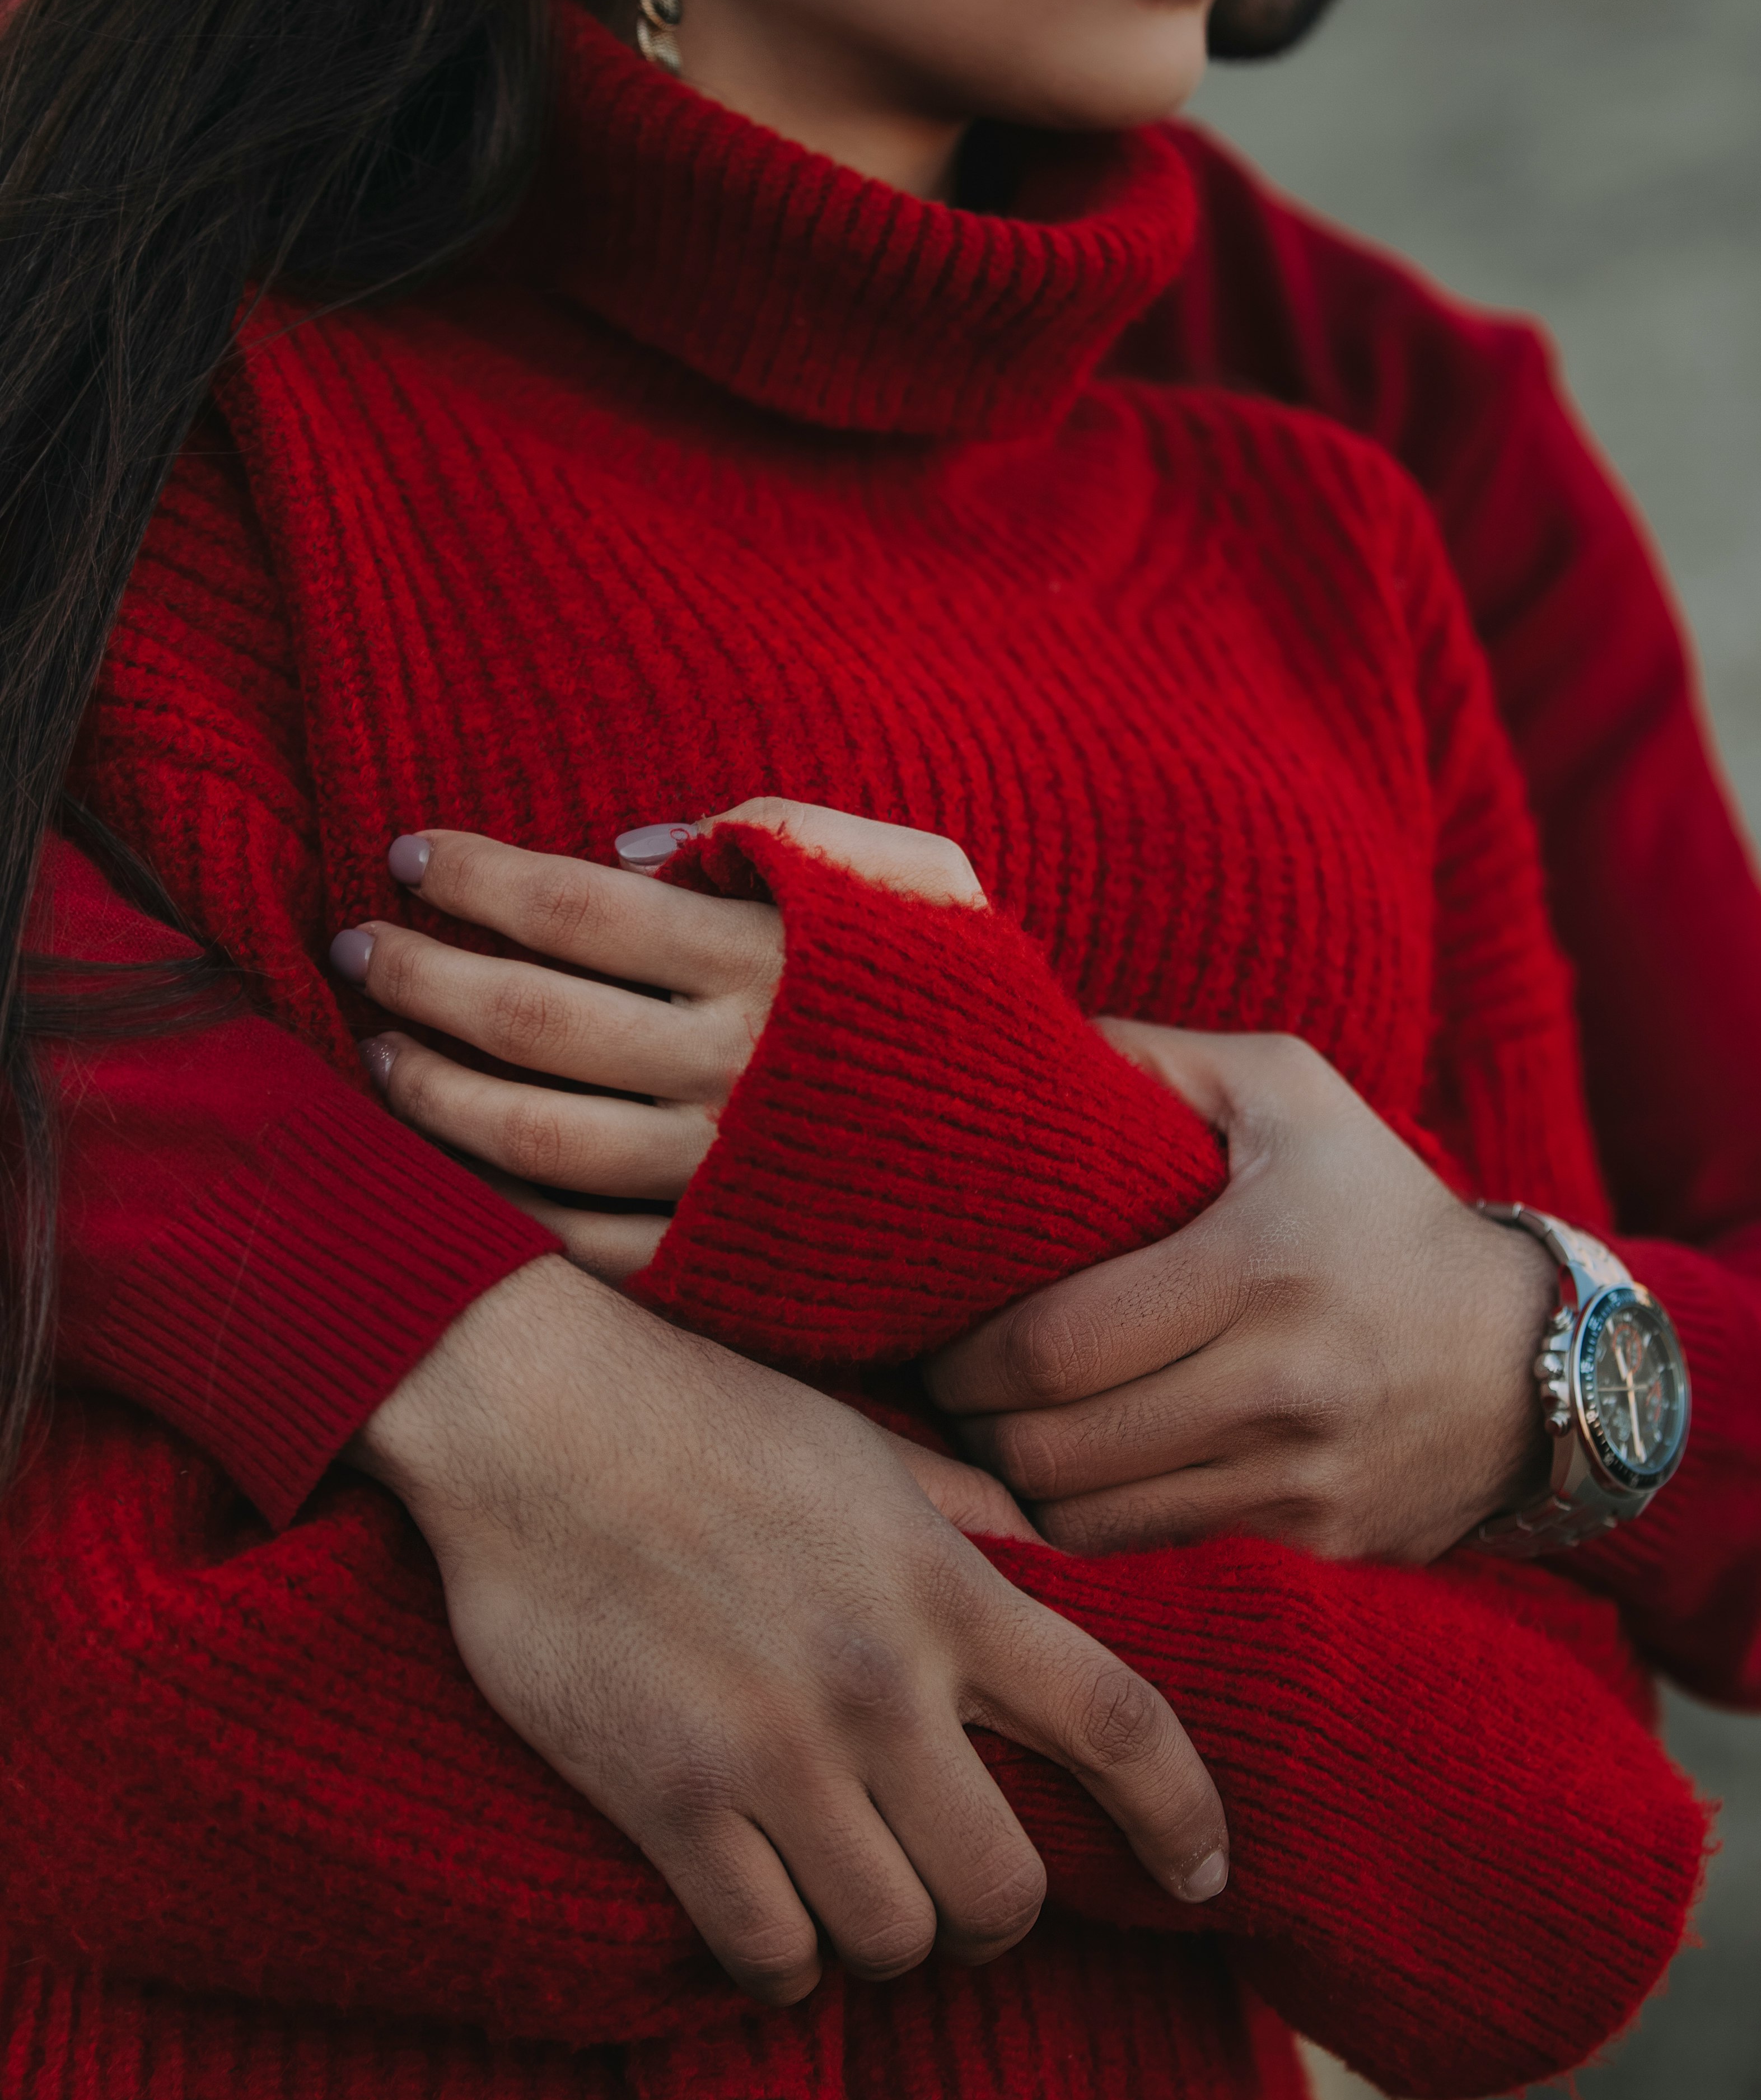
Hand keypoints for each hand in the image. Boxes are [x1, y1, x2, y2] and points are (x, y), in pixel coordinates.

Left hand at [333, 799, 984, 1280]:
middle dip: (420, 975)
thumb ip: (793, 830)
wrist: (1064, 1190)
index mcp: (774, 964)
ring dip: (431, 1090)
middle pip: (527, 1016)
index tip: (409, 856)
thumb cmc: (977, 1022)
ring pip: (528, 1136)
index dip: (476, 875)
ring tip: (379, 1054)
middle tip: (357, 950)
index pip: (578, 904)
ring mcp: (721, 1180)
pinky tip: (448, 1169)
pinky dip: (496, 1205)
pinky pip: (576, 1243)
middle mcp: (734, 1070)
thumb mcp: (929, 886)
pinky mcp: (721, 1269)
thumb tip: (626, 843)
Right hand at [354, 1255, 1226, 2005]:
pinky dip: (785, 1959)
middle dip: (998, 1915)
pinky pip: (769, 1953)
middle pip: (1006, 1889)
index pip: (1119, 1725)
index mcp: (944, 1588)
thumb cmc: (707, 1418)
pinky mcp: (667, 1801)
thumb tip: (1056, 1570)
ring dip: (887, 1938)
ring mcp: (773, 1752)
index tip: (1202, 1874)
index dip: (1182, 1817)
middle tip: (965, 1886)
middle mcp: (878, 1683)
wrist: (534, 1412)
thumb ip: (971, 1521)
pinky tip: (773, 1915)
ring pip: (892, 1939)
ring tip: (860, 1895)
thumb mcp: (870, 1449)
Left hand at [927, 1025, 1556, 1565]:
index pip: (1053, 1347)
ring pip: (1086, 1517)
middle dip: (972, 1426)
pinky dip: (1089, 1525)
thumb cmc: (1381, 1206)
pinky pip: (1150, 1549)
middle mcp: (1279, 1382)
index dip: (963, 1357)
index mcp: (1257, 1266)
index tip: (935, 1335)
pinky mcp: (1309, 1538)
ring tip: (999, 1435)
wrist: (1539, 1356)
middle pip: (1051, 1446)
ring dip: (1019, 1484)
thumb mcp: (1287, 1094)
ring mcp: (1296, 1475)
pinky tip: (1072, 1480)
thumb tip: (1022, 1041)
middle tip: (947, 1391)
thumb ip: (1154, 1061)